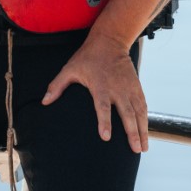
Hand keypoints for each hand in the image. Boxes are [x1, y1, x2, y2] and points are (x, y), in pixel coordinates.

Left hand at [41, 31, 148, 153]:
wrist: (109, 40)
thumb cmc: (87, 57)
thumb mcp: (70, 68)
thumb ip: (57, 86)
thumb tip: (44, 102)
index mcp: (100, 85)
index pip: (102, 107)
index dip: (104, 122)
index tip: (106, 138)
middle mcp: (117, 88)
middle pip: (126, 113)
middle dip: (131, 132)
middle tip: (134, 150)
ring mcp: (128, 88)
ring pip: (138, 111)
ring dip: (142, 130)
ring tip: (143, 148)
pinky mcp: (136, 86)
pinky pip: (143, 105)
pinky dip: (145, 119)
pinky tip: (146, 132)